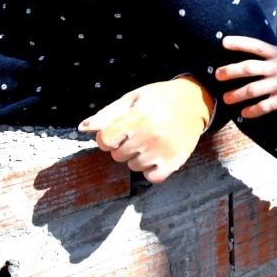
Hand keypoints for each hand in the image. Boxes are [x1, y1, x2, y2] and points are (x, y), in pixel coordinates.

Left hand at [78, 76, 213, 181]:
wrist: (194, 102)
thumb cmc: (159, 98)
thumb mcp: (132, 98)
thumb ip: (107, 114)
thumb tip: (83, 128)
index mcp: (138, 117)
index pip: (105, 139)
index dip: (107, 137)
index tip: (118, 131)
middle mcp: (150, 135)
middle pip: (117, 155)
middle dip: (124, 145)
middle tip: (140, 131)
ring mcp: (163, 151)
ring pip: (133, 167)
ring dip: (138, 156)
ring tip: (152, 139)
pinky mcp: (174, 162)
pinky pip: (151, 177)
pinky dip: (151, 169)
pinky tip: (157, 154)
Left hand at [216, 35, 276, 117]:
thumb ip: (275, 53)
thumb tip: (259, 49)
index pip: (256, 46)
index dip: (239, 43)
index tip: (223, 42)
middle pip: (249, 68)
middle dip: (230, 71)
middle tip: (218, 75)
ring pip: (253, 89)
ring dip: (237, 94)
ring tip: (227, 99)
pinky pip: (265, 106)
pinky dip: (253, 111)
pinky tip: (245, 114)